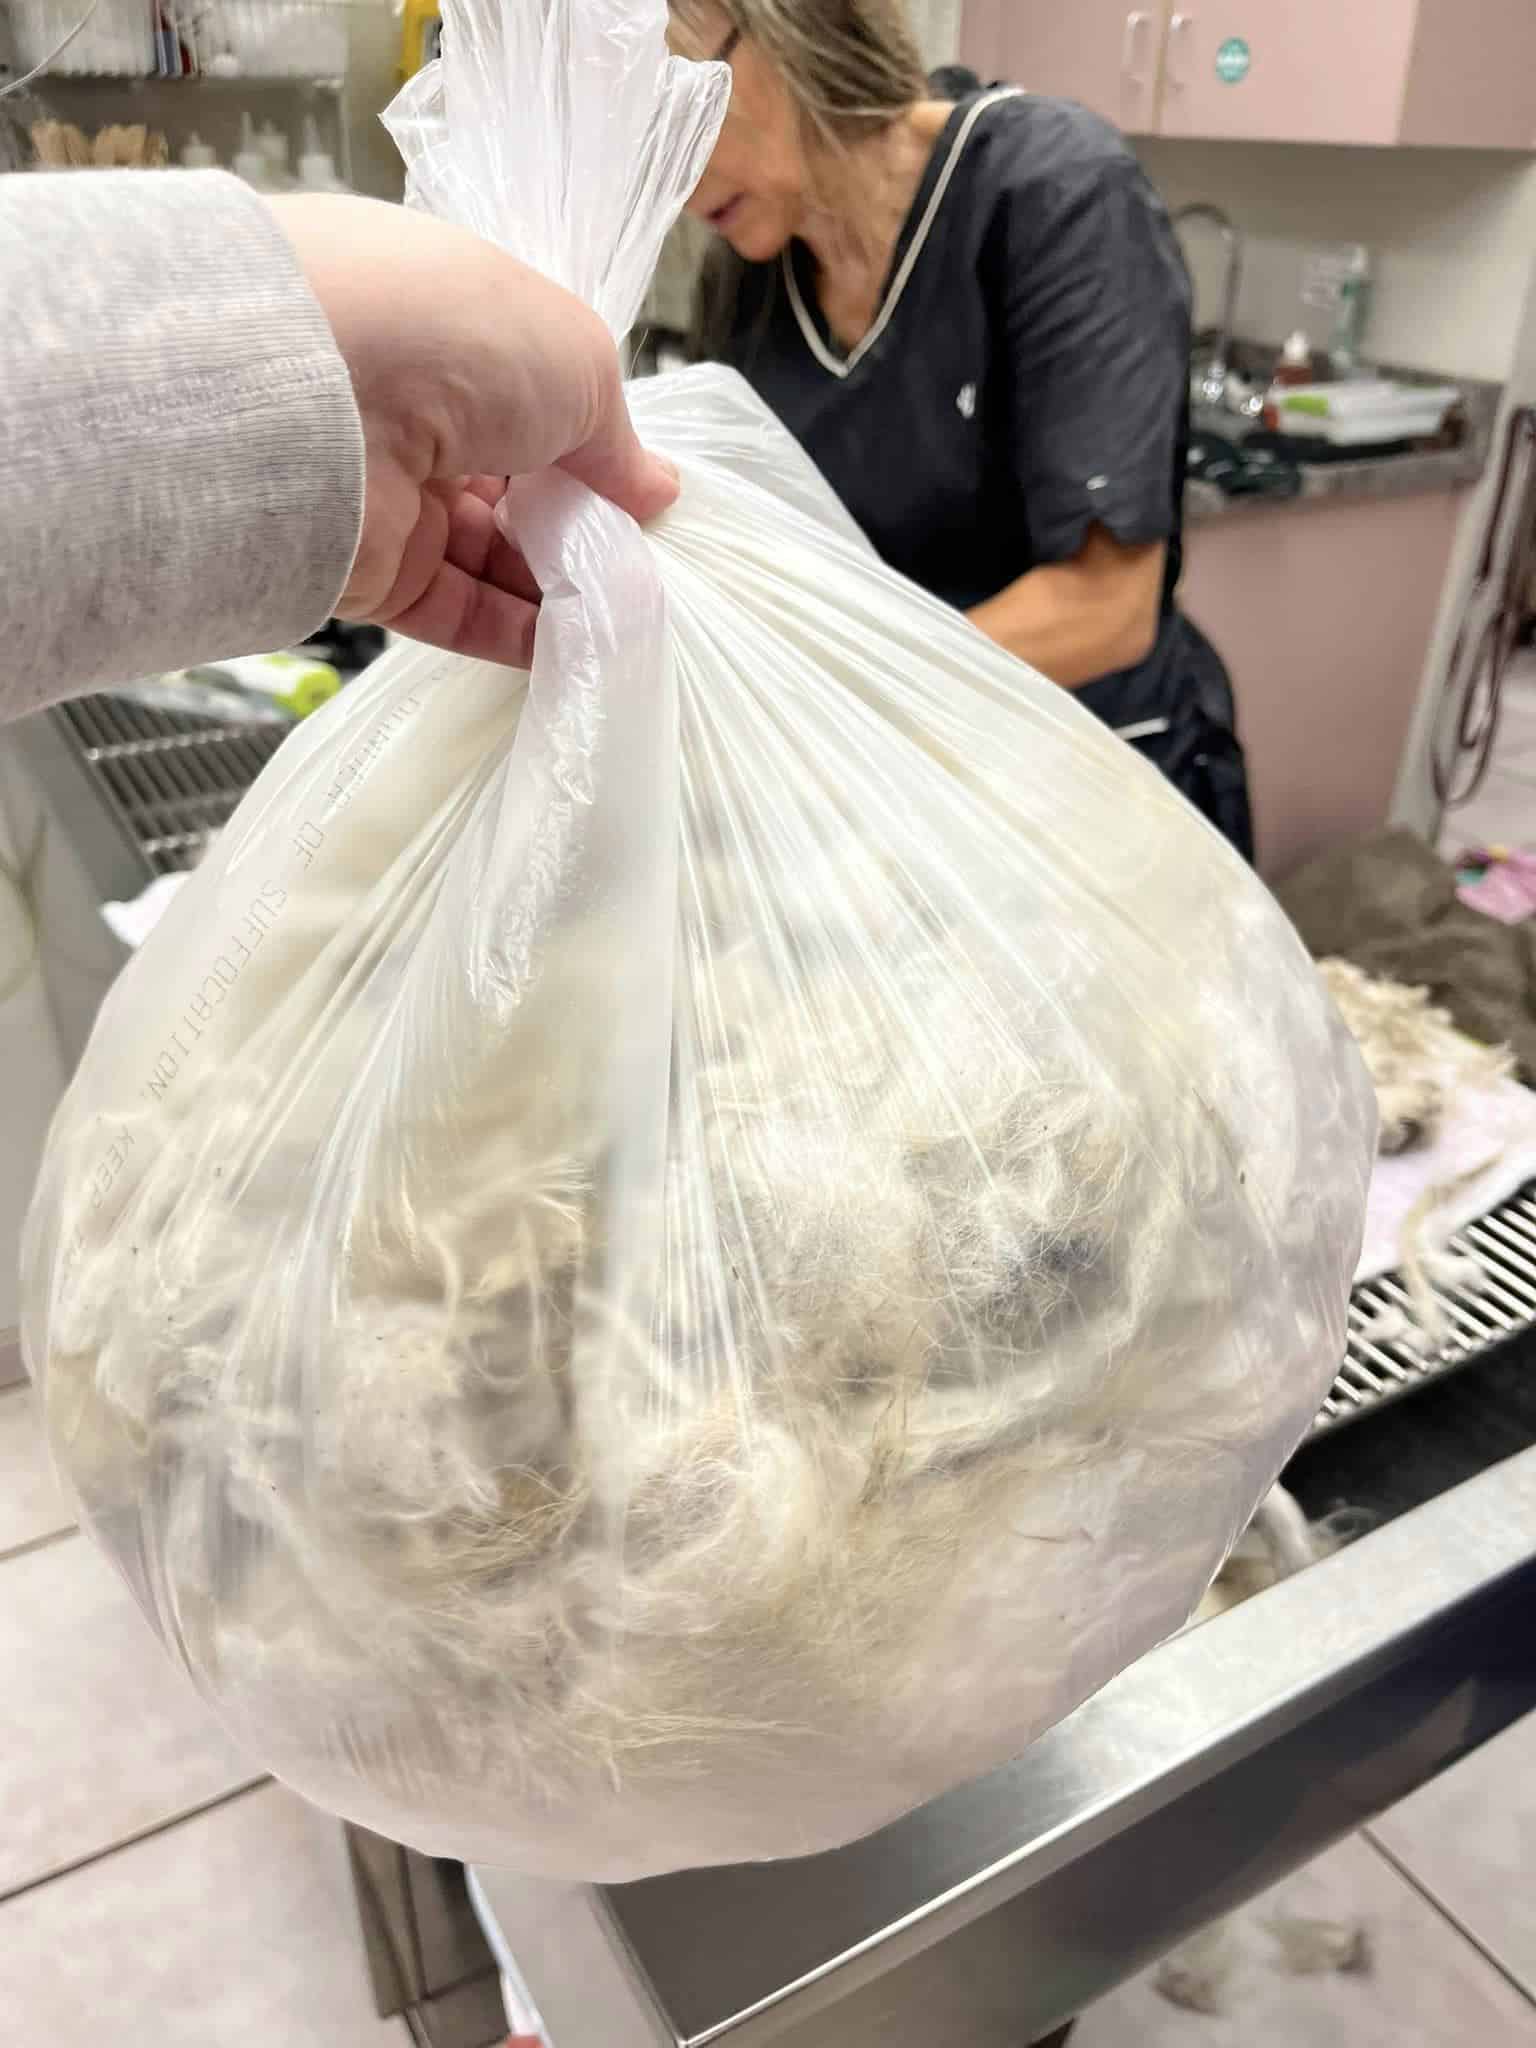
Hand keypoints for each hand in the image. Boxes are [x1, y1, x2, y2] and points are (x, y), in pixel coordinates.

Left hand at [270, 195, 676, 665]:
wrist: (315, 392)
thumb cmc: (451, 336)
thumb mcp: (576, 362)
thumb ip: (616, 439)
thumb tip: (654, 490)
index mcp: (458, 335)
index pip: (534, 407)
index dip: (591, 454)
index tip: (640, 497)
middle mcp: (417, 412)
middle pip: (515, 491)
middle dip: (582, 529)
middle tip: (640, 562)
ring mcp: (391, 495)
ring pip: (490, 558)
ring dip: (559, 588)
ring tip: (622, 610)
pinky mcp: (372, 573)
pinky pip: (457, 612)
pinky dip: (517, 634)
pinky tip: (574, 644)